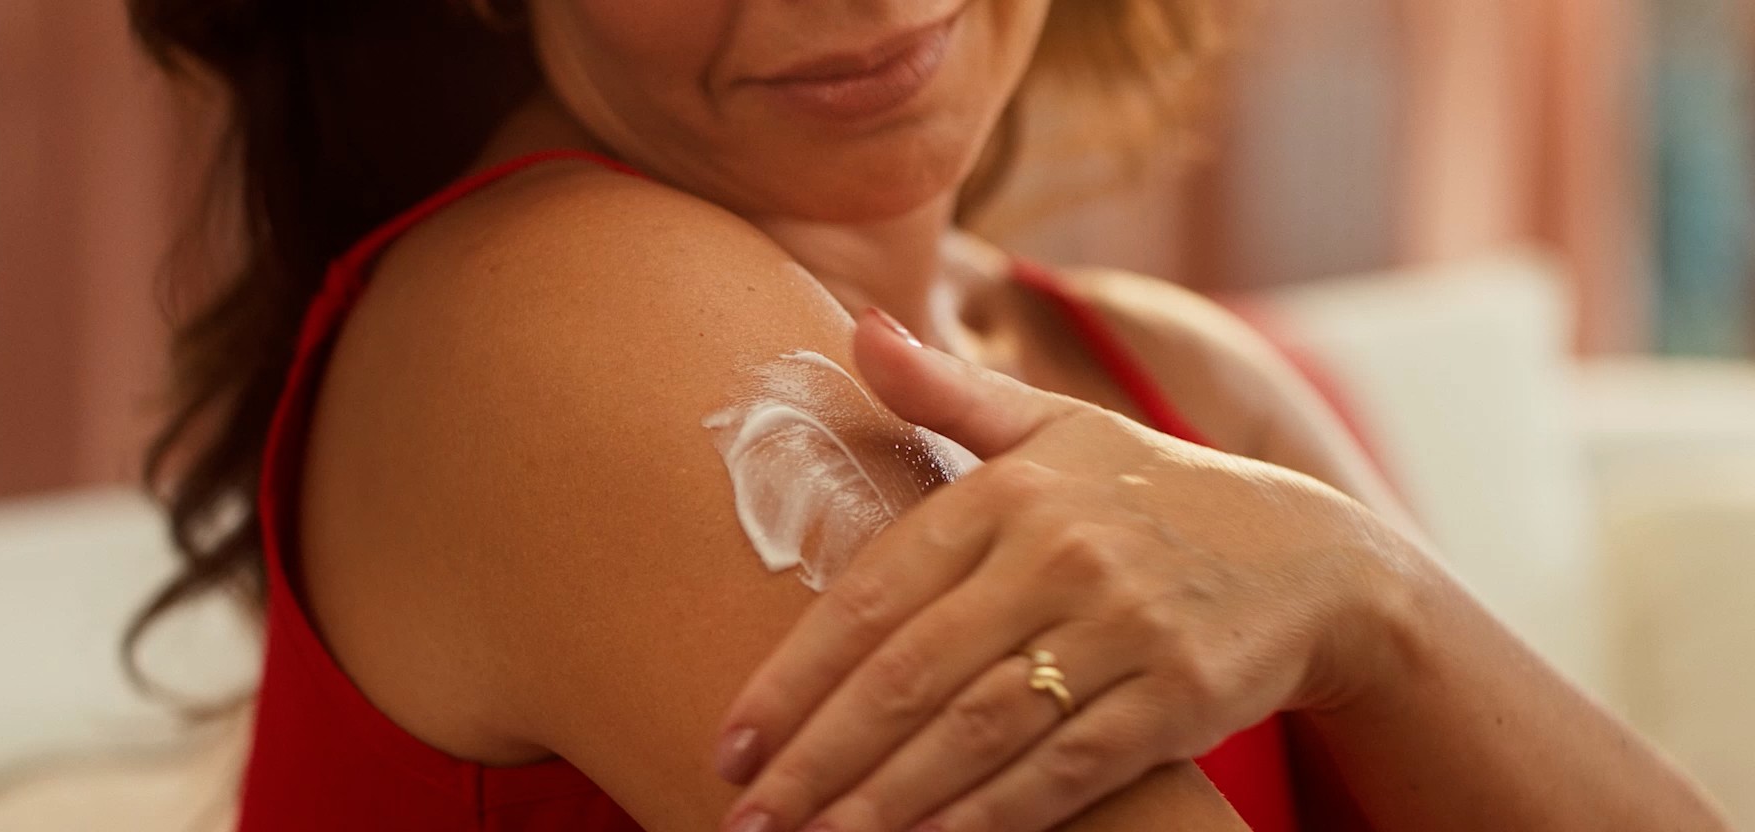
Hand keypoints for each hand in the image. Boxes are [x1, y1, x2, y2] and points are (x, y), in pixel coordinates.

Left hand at [713, 308, 1422, 831]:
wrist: (1314, 557)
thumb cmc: (1151, 492)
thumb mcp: (1056, 427)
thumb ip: (947, 394)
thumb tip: (857, 327)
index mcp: (1009, 489)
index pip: (873, 594)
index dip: (794, 676)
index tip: (732, 741)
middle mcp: (1060, 552)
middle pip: (911, 674)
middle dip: (818, 758)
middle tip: (747, 819)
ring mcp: (1124, 625)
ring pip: (977, 730)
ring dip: (885, 800)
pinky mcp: (1178, 696)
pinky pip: (1064, 768)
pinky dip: (989, 815)